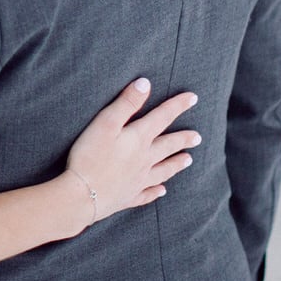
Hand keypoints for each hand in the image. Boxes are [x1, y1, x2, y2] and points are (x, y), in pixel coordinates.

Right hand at [62, 78, 199, 233]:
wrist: (83, 195)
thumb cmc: (90, 155)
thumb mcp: (106, 123)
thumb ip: (126, 103)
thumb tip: (145, 83)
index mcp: (138, 139)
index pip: (162, 117)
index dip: (177, 106)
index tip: (193, 98)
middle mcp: (144, 160)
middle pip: (168, 146)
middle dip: (183, 139)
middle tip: (197, 137)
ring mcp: (138, 180)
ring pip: (163, 170)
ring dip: (176, 164)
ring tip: (188, 160)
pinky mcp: (128, 197)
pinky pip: (147, 194)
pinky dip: (156, 191)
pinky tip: (162, 190)